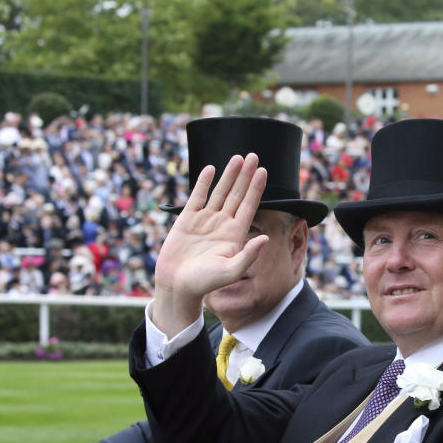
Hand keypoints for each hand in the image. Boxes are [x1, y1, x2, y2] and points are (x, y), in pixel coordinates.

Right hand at [152, 152, 267, 334]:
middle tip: (253, 156)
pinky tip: (211, 169)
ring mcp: (205, 220)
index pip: (249, 206)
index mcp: (235, 234)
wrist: (177, 286)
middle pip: (237, 194)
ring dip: (229, 175)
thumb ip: (248, 255)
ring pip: (220, 192)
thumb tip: (265, 238)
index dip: (256, 188)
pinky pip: (197, 196)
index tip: (264, 171)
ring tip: (238, 158)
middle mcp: (222, 224)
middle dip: (245, 175)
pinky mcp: (187, 219)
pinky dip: (204, 182)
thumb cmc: (205, 283)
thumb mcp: (230, 271)